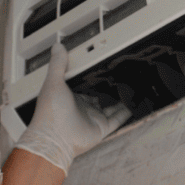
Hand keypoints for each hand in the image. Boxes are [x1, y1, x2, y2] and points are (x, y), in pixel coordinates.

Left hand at [15, 43, 131, 172]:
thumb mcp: (53, 82)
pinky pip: (117, 120)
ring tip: (131, 87)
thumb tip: (57, 46)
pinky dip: (126, 113)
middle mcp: (82, 107)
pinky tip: (134, 104)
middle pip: (99, 95)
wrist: (54, 138)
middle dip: (109, 86)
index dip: (93, 75)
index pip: (84, 83)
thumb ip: (58, 64)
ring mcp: (93, 118)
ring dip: (120, 99)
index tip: (103, 64)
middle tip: (121, 74)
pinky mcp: (101, 128)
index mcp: (70, 96)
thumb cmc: (50, 111)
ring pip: (110, 107)